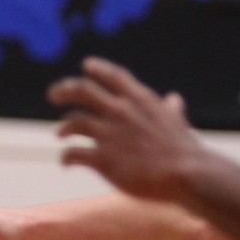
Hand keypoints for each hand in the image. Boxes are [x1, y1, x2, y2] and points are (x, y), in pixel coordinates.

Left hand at [46, 56, 202, 200]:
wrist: (187, 174)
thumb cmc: (185, 150)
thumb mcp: (176, 122)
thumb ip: (170, 110)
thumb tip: (174, 98)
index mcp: (140, 100)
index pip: (114, 75)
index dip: (98, 68)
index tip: (86, 64)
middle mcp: (120, 111)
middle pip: (81, 90)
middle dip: (63, 90)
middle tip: (52, 95)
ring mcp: (109, 134)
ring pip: (73, 122)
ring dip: (64, 128)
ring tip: (61, 134)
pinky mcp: (102, 158)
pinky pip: (73, 153)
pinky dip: (66, 157)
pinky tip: (66, 163)